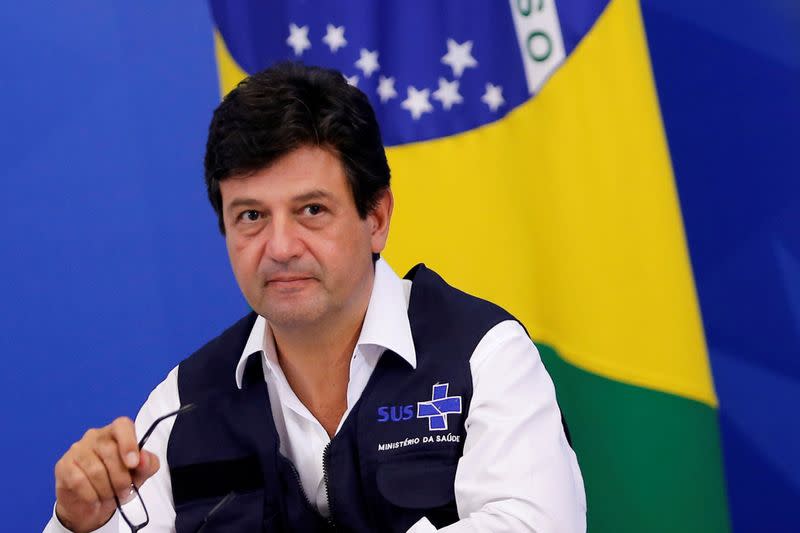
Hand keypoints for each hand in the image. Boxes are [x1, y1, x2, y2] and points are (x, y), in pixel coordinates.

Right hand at [54, 417, 159, 532]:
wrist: (91, 504)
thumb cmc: (117, 482)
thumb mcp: (139, 474)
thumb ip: (147, 464)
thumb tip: (143, 458)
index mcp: (116, 432)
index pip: (122, 425)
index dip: (129, 443)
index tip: (133, 464)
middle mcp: (95, 436)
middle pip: (111, 452)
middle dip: (121, 478)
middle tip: (124, 491)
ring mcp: (77, 449)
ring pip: (95, 470)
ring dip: (106, 489)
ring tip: (109, 496)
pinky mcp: (63, 466)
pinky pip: (79, 481)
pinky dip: (91, 495)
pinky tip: (94, 499)